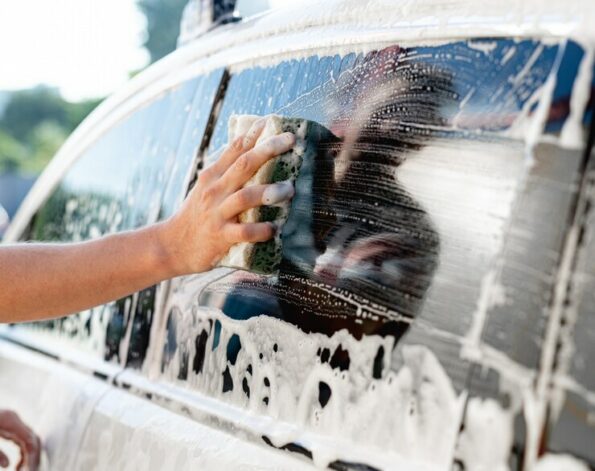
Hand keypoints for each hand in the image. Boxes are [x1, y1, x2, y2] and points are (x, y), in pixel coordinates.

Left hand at [0, 410, 40, 470]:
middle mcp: (14, 418)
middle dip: (33, 456)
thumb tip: (7, 465)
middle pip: (33, 438)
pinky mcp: (9, 423)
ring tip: (23, 470)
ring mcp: (12, 420)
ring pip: (29, 438)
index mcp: (10, 420)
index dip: (32, 457)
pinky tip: (17, 463)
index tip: (30, 470)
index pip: (29, 439)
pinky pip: (21, 437)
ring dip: (29, 455)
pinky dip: (22, 451)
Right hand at [159, 119, 295, 275]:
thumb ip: (226, 172)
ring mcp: (217, 213)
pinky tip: (274, 229)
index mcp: (212, 176)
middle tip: (290, 141)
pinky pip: (244, 231)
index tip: (271, 121)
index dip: (253, 134)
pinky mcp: (220, 236)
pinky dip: (261, 229)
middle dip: (268, 150)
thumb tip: (251, 152)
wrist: (173, 245)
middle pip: (244, 165)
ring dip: (270, 192)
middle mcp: (214, 191)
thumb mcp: (206, 188)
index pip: (235, 149)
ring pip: (245, 196)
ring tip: (290, 189)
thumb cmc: (197, 215)